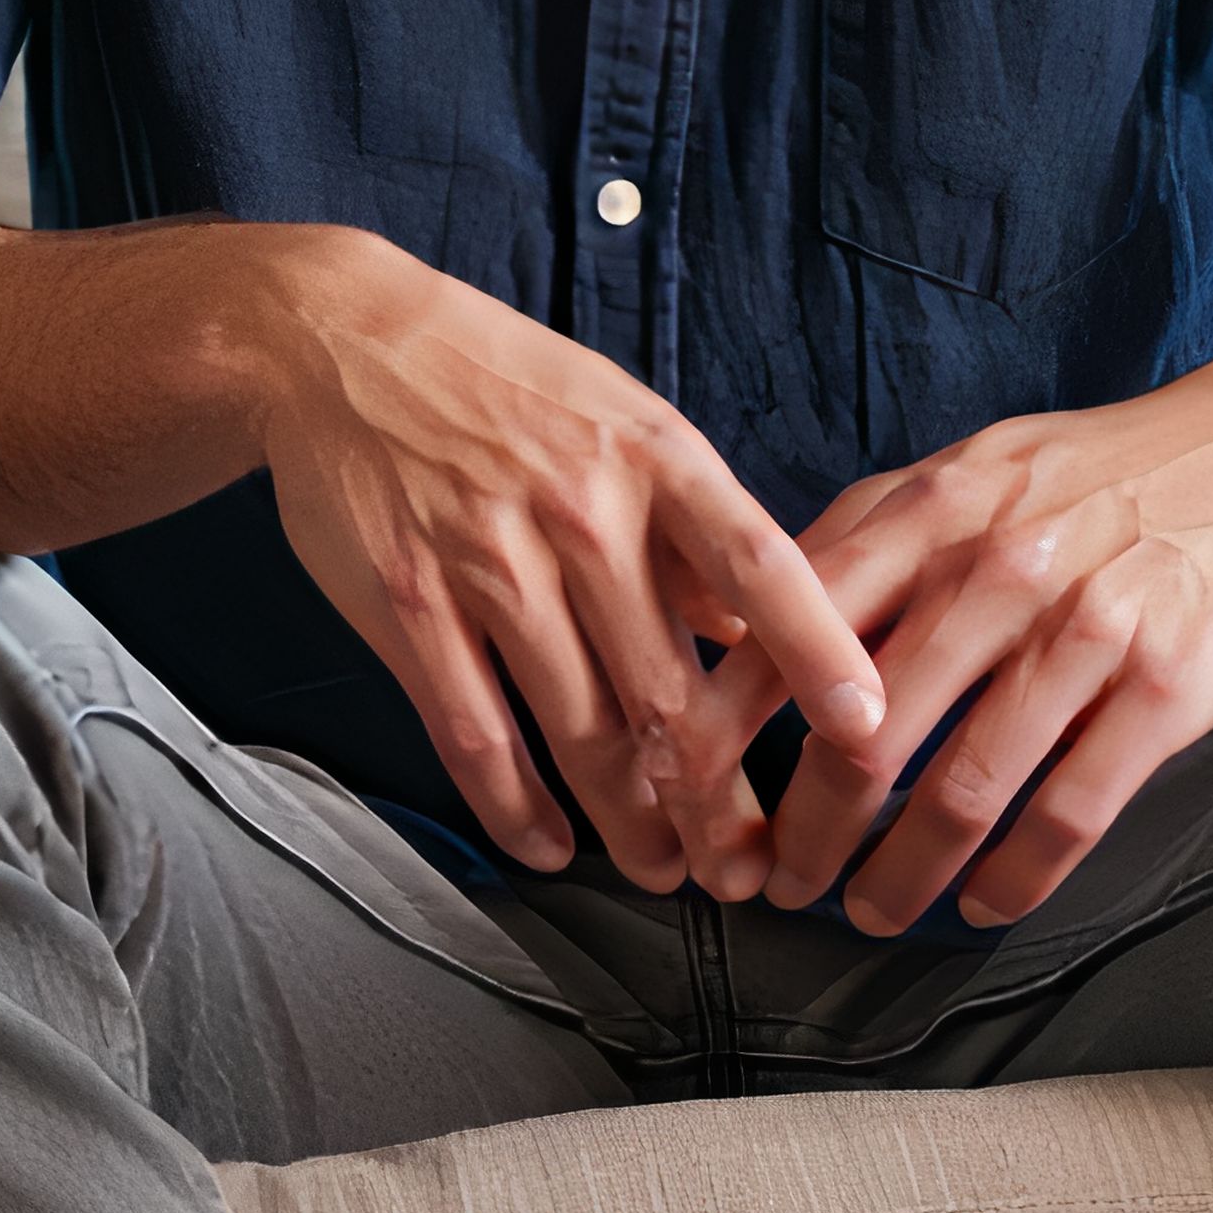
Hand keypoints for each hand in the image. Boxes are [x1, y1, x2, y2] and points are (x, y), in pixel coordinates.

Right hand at [223, 232, 892, 886]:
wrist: (343, 342)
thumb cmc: (505, 385)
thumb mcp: (623, 421)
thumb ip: (694, 530)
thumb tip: (759, 637)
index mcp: (653, 457)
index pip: (760, 564)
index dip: (819, 651)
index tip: (869, 731)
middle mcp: (580, 510)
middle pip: (670, 688)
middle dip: (716, 801)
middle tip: (745, 870)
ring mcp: (488, 559)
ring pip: (580, 729)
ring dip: (629, 823)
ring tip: (662, 870)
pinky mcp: (407, 602)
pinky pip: (475, 733)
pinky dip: (516, 807)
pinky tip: (549, 846)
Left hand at [683, 359, 1212, 929]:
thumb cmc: (1095, 475)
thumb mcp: (968, 471)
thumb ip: (861, 538)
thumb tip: (738, 614)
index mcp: (929, 512)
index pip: (789, 635)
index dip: (725, 731)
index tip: (684, 799)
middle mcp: (997, 569)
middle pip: (862, 735)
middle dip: (803, 830)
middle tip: (773, 883)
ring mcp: (1086, 632)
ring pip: (960, 790)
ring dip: (899, 874)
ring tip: (867, 911)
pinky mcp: (1166, 692)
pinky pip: (1066, 813)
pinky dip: (1012, 879)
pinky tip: (981, 907)